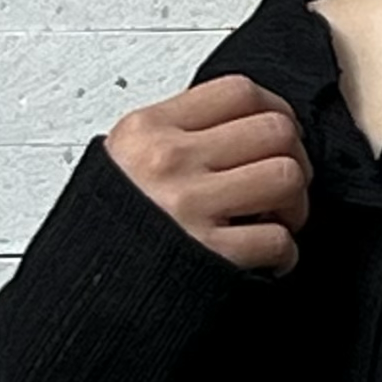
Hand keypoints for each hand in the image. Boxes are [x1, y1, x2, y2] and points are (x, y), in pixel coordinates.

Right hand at [103, 73, 313, 277]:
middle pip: (274, 131)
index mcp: (150, 129)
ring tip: (276, 221)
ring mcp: (190, 207)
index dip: (276, 111)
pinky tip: (267, 260)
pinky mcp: (210, 255)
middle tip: (283, 187)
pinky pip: (279, 240)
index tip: (281, 134)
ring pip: (286, 177)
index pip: (238, 92)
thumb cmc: (110, 231)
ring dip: (296, 205)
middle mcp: (170, 161)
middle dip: (294, 160)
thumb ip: (176, 138)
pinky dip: (285, 254)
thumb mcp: (126, 161)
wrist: (85, 289)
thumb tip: (240, 129)